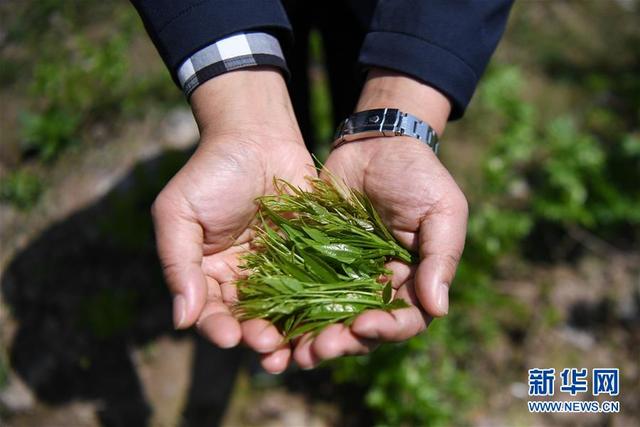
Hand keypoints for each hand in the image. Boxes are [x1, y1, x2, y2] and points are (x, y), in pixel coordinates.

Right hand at [151, 68, 314, 372]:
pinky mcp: (311, 256)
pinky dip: (322, 307)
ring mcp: (281, 269)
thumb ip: (177, 264)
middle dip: (259, 339)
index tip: (228, 337)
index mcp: (211, 274)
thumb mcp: (178, 213)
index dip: (218, 329)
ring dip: (292, 334)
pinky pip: (317, 287)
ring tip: (299, 349)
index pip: (212, 313)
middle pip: (252, 321)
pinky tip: (329, 321)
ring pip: (287, 312)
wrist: (256, 136)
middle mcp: (246, 279)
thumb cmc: (210, 172)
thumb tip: (180, 320)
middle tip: (269, 347)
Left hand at [290, 69, 468, 367]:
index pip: (405, 320)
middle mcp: (378, 287)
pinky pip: (302, 292)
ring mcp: (345, 276)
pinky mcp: (315, 262)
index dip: (387, 330)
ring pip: (329, 318)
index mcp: (413, 281)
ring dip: (313, 338)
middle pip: (362, 329)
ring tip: (295, 350)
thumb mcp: (442, 211)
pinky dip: (290, 311)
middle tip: (320, 349)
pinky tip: (274, 323)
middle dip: (343, 342)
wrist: (375, 143)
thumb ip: (441, 257)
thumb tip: (437, 310)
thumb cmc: (418, 175)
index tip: (366, 325)